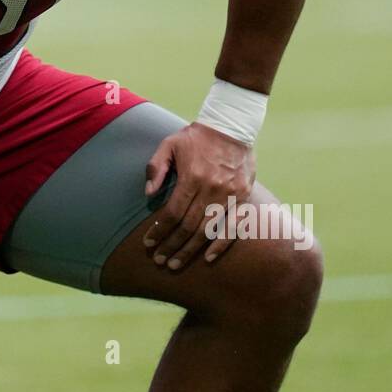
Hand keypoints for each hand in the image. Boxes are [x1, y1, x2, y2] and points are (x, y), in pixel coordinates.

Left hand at [143, 121, 255, 270]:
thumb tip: (148, 194)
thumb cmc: (196, 136)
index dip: (159, 231)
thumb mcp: (169, 144)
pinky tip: (209, 258)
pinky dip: (221, 245)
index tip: (148, 244)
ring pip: (208, 231)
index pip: (173, 213)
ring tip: (176, 264)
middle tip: (160, 262)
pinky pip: (234, 227)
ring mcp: (229, 195)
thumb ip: (156, 167)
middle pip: (189, 226)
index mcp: (192, 176)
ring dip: (191, 251)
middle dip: (172, 246)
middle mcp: (212, 189)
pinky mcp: (243, 198)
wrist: (232, 126)